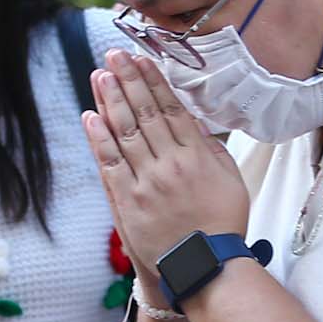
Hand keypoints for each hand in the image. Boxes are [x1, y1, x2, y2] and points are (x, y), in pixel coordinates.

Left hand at [85, 48, 249, 271]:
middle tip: (114, 56)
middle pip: (146, 113)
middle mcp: (171, 163)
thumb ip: (214, 151)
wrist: (206, 265)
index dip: (154, 82)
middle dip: (129, 81)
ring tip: (100, 75)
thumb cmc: (221, 225)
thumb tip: (197, 126)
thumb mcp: (232, 181)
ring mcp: (148, 181)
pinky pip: (111, 164)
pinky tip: (90, 116)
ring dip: (112, 101)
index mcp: (197, 155)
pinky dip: (99, 139)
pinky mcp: (130, 201)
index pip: (171, 109)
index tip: (142, 60)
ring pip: (127, 132)